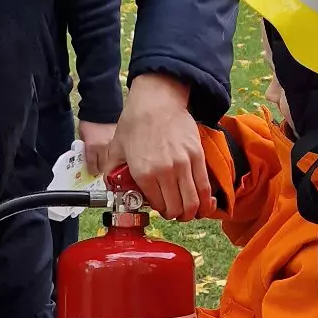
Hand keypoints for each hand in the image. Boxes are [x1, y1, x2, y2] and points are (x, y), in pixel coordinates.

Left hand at [77, 120, 116, 176]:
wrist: (100, 109)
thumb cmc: (89, 122)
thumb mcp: (82, 137)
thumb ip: (85, 149)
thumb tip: (89, 159)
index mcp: (92, 147)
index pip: (93, 166)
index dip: (92, 171)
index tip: (92, 171)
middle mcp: (104, 148)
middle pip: (104, 167)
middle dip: (101, 169)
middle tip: (99, 168)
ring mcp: (114, 145)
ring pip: (114, 162)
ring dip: (111, 163)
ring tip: (109, 162)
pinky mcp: (121, 141)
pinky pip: (119, 153)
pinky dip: (118, 155)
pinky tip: (116, 154)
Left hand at [106, 73, 215, 220]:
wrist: (157, 101)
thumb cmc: (136, 123)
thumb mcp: (116, 149)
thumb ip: (112, 172)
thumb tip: (112, 188)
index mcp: (144, 173)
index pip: (159, 206)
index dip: (161, 212)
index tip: (161, 209)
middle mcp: (165, 172)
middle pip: (178, 209)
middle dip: (177, 215)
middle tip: (175, 212)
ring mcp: (184, 164)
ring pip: (194, 202)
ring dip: (192, 212)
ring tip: (190, 211)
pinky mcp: (197, 156)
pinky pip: (205, 186)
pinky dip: (206, 200)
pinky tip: (204, 203)